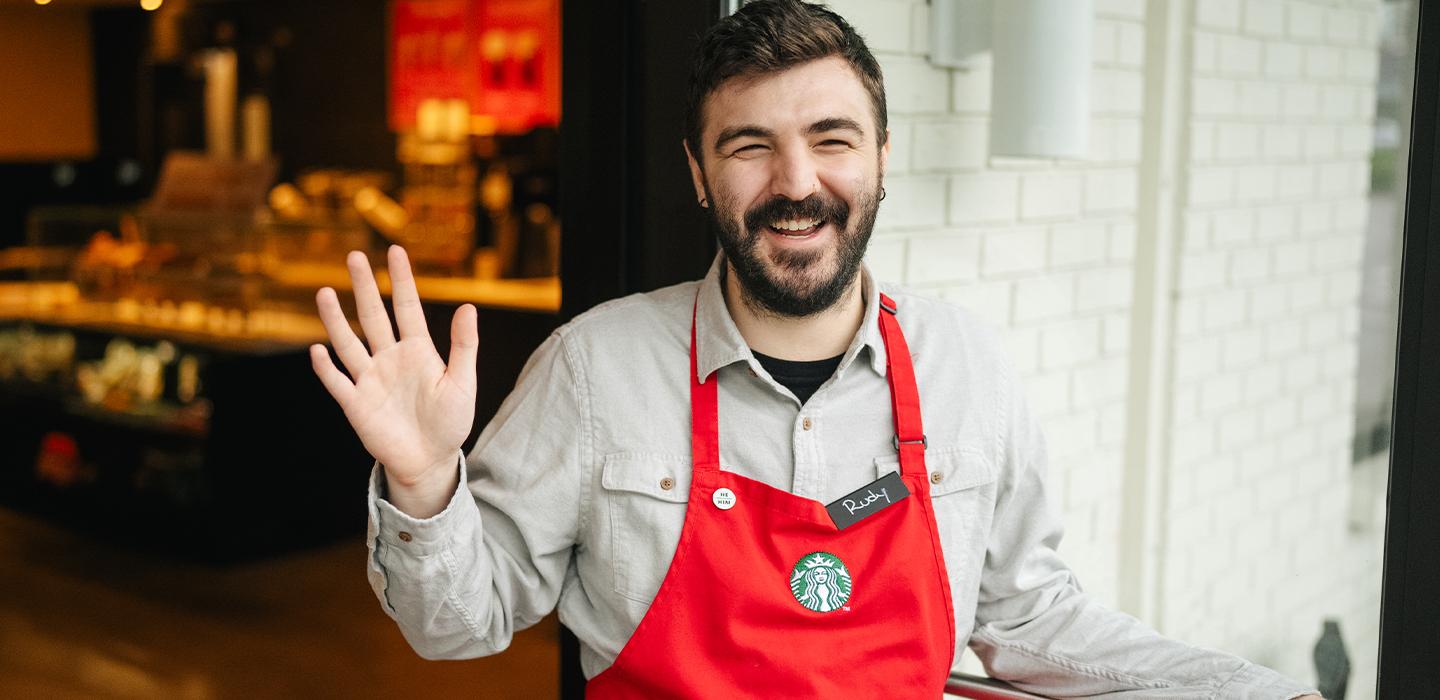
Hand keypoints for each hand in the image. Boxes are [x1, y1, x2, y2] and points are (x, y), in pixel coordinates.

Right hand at [311, 246, 477, 505]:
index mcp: (418, 351)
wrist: (430, 461)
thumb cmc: (450, 423)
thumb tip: (469, 306)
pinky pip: (338, 382)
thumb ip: (464, 346)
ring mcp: (370, 380)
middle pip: (373, 316)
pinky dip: (327, 368)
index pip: (407, 308)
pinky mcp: (356, 405)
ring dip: (336, 320)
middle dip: (364, 287)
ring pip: (349, 343)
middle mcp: (390, 359)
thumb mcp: (462, 383)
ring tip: (324, 291)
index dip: (401, 280)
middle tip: (354, 256)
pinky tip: (319, 349)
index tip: (394, 250)